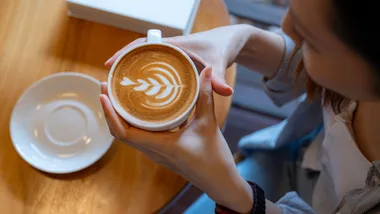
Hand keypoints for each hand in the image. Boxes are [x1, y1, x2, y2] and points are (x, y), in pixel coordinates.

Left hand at [100, 67, 252, 212]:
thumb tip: (207, 70)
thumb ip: (205, 96)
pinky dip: (132, 122)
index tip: (104, 95)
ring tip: (117, 94)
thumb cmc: (214, 157)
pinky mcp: (159, 151)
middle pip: (120, 132)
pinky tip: (136, 108)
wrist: (219, 180)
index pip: (124, 133)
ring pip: (127, 134)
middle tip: (107, 87)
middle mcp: (152, 151)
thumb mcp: (209, 123)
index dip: (110, 114)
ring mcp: (155, 152)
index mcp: (160, 146)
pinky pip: (138, 136)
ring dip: (118, 116)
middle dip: (110, 110)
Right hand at [105, 25, 255, 95]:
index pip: (142, 44)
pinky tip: (140, 90)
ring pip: (144, 61)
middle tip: (109, 81)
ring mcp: (171, 56)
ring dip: (131, 70)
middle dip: (122, 64)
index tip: (109, 63)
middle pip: (138, 53)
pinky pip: (154, 67)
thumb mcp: (220, 62)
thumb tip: (226, 93)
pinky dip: (144, 74)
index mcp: (173, 45)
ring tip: (118, 88)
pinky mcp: (175, 63)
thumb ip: (219, 78)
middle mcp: (169, 49)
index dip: (124, 53)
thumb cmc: (223, 46)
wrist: (231, 40)